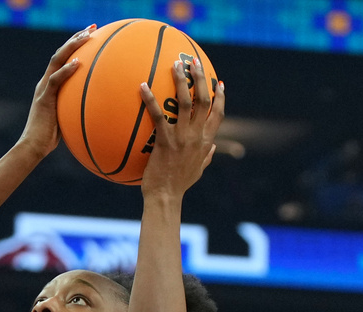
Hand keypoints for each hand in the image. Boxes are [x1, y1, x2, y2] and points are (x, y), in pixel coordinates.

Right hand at [16, 26, 95, 158]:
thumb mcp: (66, 117)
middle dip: (75, 39)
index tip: (89, 36)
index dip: (74, 46)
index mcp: (49, 86)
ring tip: (87, 37)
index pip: (62, 60)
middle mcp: (45, 83)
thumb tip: (93, 107)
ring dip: (72, 47)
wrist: (33, 146)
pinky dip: (66, 70)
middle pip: (60, 54)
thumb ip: (75, 107)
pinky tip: (78, 63)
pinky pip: (55, 80)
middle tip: (91, 28)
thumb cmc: (50, 137)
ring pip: (56, 60)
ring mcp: (43, 89)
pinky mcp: (44, 98)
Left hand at [139, 58, 224, 198]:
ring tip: (175, 64)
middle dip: (201, 78)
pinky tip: (142, 86)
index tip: (219, 83)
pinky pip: (158, 115)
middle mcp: (197, 136)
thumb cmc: (179, 185)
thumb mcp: (198, 170)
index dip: (220, 97)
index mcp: (206, 141)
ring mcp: (182, 137)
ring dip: (181, 81)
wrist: (166, 197)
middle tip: (195, 62)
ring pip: (186, 102)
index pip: (218, 114)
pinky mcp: (165, 141)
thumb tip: (212, 147)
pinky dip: (150, 99)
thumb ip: (206, 156)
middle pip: (204, 100)